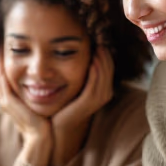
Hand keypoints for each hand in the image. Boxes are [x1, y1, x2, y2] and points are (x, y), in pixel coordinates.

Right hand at [0, 49, 51, 165]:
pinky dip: (0, 68)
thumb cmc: (47, 124)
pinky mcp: (9, 103)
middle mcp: (7, 99)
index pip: (6, 74)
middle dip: (0, 55)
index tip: (11, 43)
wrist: (44, 142)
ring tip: (1, 43)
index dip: (7, 59)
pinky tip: (2, 55)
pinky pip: (2, 81)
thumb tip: (53, 76)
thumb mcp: (43, 103)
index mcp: (14, 98)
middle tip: (2, 38)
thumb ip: (43, 91)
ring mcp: (6, 101)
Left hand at [50, 47, 113, 165]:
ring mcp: (98, 98)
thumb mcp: (72, 85)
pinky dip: (95, 71)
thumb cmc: (61, 105)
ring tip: (97, 46)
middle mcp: (104, 93)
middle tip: (98, 37)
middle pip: (109, 67)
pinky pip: (95, 84)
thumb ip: (78, 71)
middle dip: (104, 52)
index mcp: (101, 88)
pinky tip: (92, 60)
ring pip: (104, 74)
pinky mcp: (89, 102)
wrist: (56, 127)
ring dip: (102, 59)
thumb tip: (76, 50)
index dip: (104, 51)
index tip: (96, 37)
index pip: (108, 65)